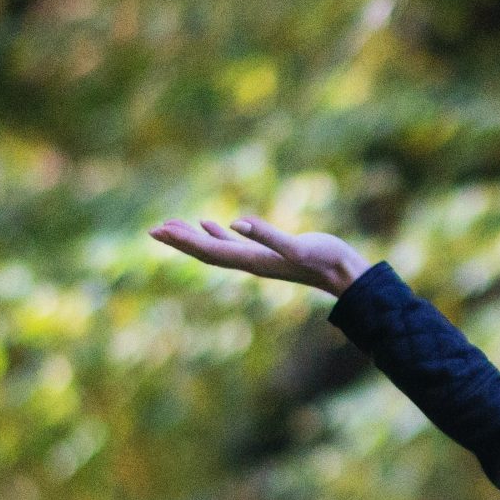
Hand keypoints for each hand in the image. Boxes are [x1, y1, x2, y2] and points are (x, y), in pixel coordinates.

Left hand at [149, 216, 371, 296]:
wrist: (346, 276)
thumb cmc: (326, 260)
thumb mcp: (298, 246)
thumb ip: (268, 235)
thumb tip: (236, 223)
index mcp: (253, 260)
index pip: (210, 250)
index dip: (184, 240)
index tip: (159, 230)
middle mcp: (250, 263)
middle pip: (206, 253)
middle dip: (180, 242)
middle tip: (153, 230)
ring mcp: (259, 259)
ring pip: (217, 249)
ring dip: (194, 238)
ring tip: (172, 227)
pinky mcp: (270, 253)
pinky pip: (236, 244)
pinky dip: (218, 234)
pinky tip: (213, 225)